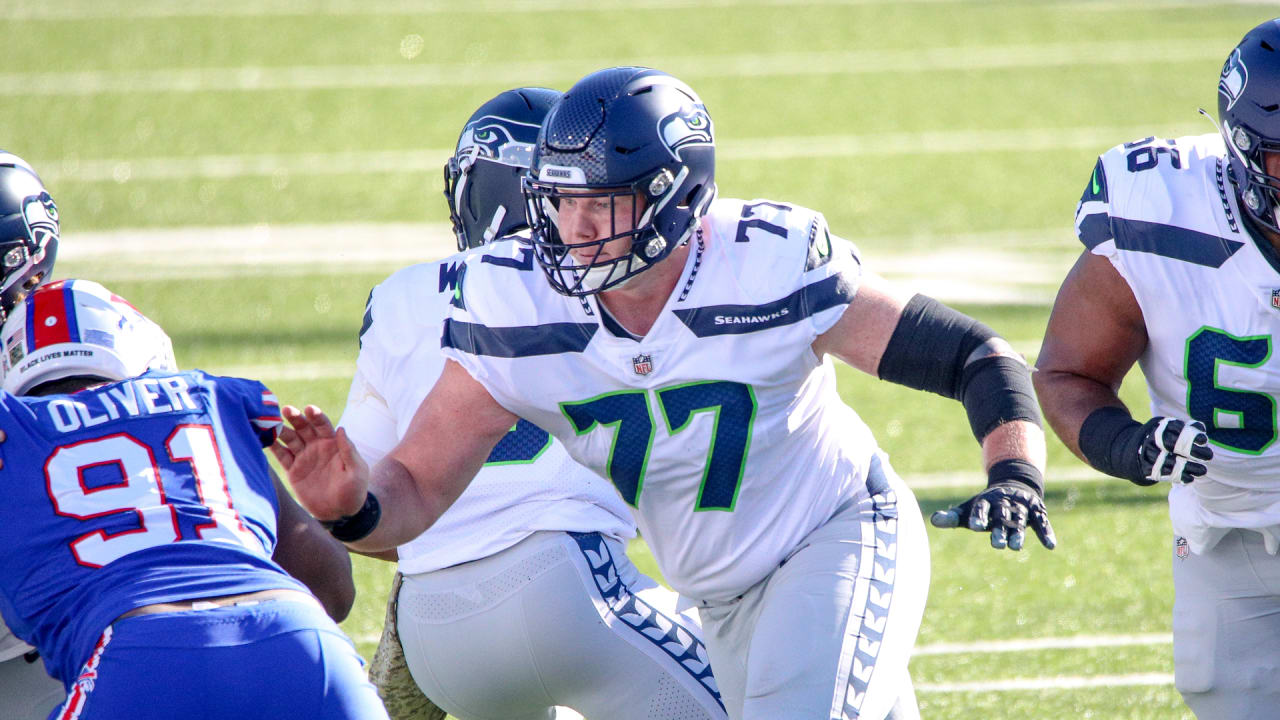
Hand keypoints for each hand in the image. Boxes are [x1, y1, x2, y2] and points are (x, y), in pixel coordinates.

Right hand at [270, 405, 369, 521]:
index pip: (323, 425)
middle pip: (304, 428)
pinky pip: (282, 456)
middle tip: (286, 409)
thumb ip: (349, 451)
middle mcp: (316, 446)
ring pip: (290, 439)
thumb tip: (341, 429)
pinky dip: (273, 447)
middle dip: (295, 418)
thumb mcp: (356, 471)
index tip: (309, 409)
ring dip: (281, 430)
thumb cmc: (353, 491)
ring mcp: (304, 457)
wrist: (340, 513)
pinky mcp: (293, 470)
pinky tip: (264, 438)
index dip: (316, 416)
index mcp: (333, 443)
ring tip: (270, 423)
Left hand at [930, 476, 1055, 550]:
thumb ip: (953, 517)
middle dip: (999, 529)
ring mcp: (1022, 506)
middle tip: (995, 545)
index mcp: (986, 501)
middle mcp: (1005, 503)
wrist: (1014, 486)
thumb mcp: (969, 510)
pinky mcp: (1037, 512)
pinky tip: (1051, 546)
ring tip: (1015, 547)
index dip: (979, 517)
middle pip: (1002, 516)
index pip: (981, 508)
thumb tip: (933, 521)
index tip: (975, 527)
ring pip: (1020, 520)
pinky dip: (1046, 533)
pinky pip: (1042, 523)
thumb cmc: (986, 506)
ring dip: (1019, 533)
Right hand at [1135, 417, 1210, 484]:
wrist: (1135, 451)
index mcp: (1158, 427)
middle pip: (1172, 444)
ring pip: (1169, 461)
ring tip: (1203, 470)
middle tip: (1209, 456)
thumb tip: (1200, 428)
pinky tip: (1190, 478)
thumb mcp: (1170, 429)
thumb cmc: (1161, 439)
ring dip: (1189, 467)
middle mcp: (1151, 439)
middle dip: (1193, 451)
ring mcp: (1148, 454)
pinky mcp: (1147, 468)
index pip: (1175, 429)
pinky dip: (1179, 476)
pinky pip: (1164, 474)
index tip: (1204, 440)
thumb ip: (1185, 428)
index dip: (1190, 434)